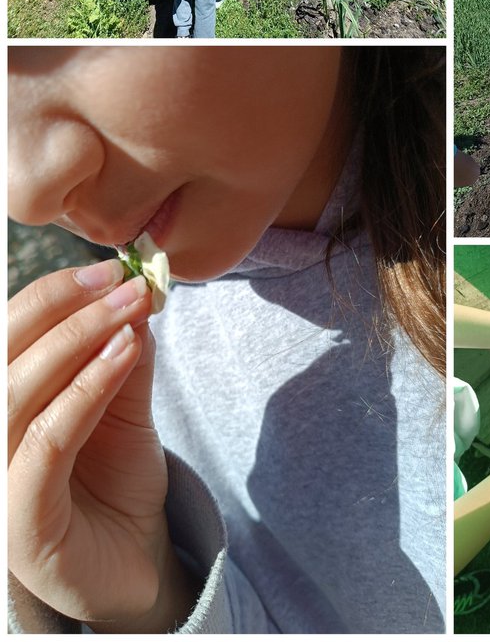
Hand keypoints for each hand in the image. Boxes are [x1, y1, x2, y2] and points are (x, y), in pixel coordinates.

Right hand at [8, 261, 186, 627]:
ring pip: (16, 395)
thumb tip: (134, 292)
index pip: (5, 337)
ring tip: (130, 311)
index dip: (48, 296)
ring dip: (76, 341)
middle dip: (60, 308)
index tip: (108, 268)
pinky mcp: (19, 524)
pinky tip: (124, 355)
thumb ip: (121, 356)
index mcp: (0, 407)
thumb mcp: (123, 406)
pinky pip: (45, 445)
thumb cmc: (115, 482)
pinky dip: (84, 392)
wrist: (135, 562)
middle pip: (0, 357)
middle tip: (120, 281)